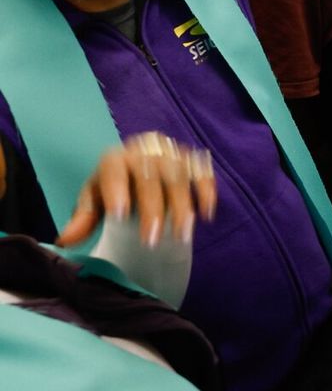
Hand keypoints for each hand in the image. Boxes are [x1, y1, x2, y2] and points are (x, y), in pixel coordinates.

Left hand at [55, 133, 217, 248]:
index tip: (119, 216)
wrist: (138, 174)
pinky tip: (206, 214)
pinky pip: (203, 173)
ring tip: (182, 236)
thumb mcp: (94, 203)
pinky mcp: (193, 159)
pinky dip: (206, 192)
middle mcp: (144, 149)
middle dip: (153, 209)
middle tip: (152, 240)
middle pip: (150, 177)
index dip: (117, 190)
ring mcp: (171, 152)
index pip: (114, 170)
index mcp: (115, 158)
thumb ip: (83, 220)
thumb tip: (65, 241)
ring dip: (182, 207)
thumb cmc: (113, 192)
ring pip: (179, 177)